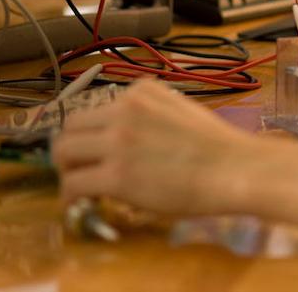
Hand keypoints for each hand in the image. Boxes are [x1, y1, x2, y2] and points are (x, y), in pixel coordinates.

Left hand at [51, 79, 257, 214]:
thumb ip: (150, 115)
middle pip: (71, 126)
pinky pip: (73, 184)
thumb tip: (130, 140)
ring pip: (64, 152)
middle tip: (79, 169)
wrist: (233, 168)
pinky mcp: (115, 175)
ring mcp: (118, 142)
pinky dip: (69, 197)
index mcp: (141, 91)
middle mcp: (124, 110)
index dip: (91, 133)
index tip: (95, 150)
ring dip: (67, 171)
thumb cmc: (218, 146)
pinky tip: (78, 205)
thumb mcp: (181, 111)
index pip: (96, 108)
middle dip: (71, 150)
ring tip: (79, 187)